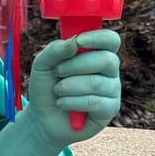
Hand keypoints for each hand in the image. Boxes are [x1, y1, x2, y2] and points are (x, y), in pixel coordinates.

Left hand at [20, 30, 121, 148]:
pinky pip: (94, 102)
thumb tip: (75, 41)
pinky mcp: (110, 109)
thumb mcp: (42, 64)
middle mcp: (109, 70)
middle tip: (57, 72)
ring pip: (97, 83)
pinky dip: (72, 102)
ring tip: (57, 90)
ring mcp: (112, 89)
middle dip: (75, 65)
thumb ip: (55, 50)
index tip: (79, 41)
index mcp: (96, 53)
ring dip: (69, 86)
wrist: (43, 117)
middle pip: (106, 60)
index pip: (110, 40)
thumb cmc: (46, 86)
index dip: (98, 38)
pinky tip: (62, 103)